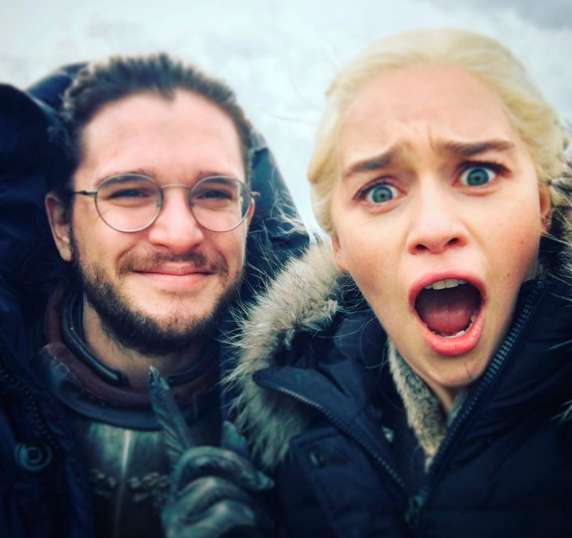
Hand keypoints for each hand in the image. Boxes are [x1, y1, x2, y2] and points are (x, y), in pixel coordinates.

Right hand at [162, 421, 273, 537]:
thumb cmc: (240, 536)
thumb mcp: (242, 501)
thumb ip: (235, 469)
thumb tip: (230, 426)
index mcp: (184, 496)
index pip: (192, 457)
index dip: (214, 442)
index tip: (234, 429)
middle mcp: (172, 506)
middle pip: (194, 458)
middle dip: (233, 461)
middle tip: (262, 483)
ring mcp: (175, 522)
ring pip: (212, 484)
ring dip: (246, 499)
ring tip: (263, 519)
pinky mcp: (183, 537)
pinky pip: (222, 510)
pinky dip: (247, 516)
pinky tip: (258, 529)